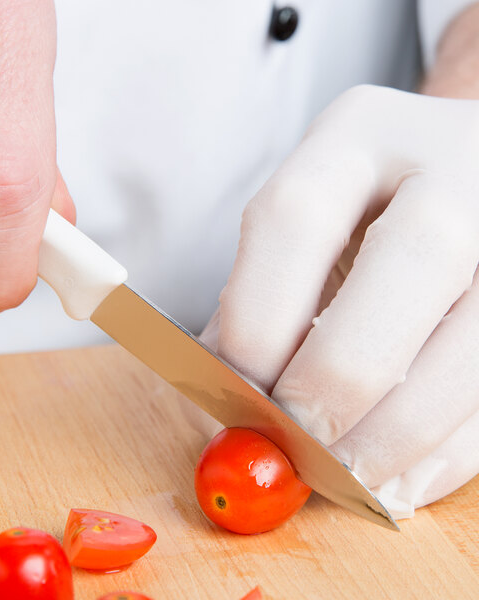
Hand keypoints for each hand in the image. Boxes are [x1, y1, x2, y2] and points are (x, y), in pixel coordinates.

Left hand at [212, 84, 478, 516]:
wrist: (457, 181)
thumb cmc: (360, 218)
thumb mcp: (305, 233)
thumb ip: (258, 306)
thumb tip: (222, 409)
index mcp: (361, 134)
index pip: (296, 216)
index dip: (259, 319)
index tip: (239, 397)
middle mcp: (457, 159)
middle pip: (414, 257)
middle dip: (341, 374)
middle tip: (297, 446)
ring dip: (401, 432)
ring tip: (344, 478)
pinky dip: (451, 451)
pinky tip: (401, 477)